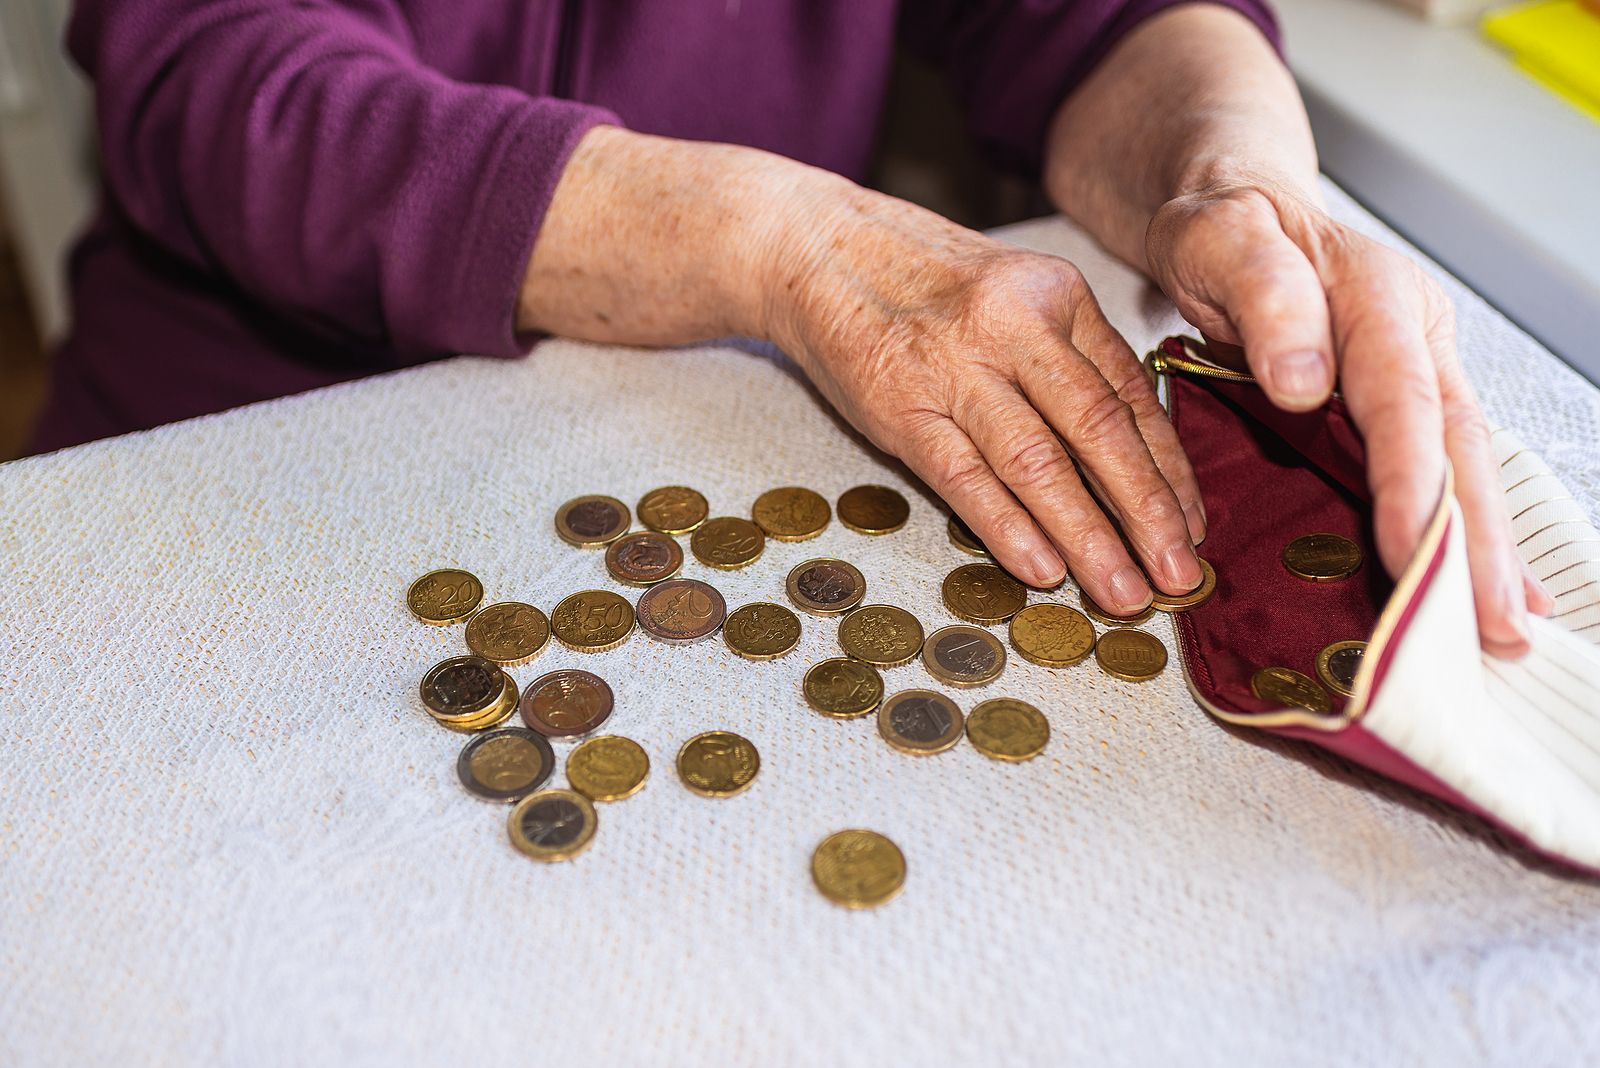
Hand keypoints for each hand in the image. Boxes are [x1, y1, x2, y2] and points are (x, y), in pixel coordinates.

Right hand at [760, 182, 1205, 611]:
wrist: (816, 248)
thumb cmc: (920, 281)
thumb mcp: (1014, 293)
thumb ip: (1068, 358)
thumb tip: (1128, 453)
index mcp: (1057, 296)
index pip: (1130, 394)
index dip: (1169, 469)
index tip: (1192, 526)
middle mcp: (1014, 326)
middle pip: (1098, 429)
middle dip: (1147, 512)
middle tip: (1178, 576)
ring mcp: (954, 366)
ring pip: (1038, 463)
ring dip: (1088, 537)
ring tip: (1121, 591)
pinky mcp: (900, 405)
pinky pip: (964, 477)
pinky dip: (1008, 528)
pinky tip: (1042, 569)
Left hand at [1145, 176, 1552, 655]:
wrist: (1234, 214)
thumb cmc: (1223, 229)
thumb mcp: (1220, 239)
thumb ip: (1264, 298)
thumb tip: (1303, 382)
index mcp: (1378, 297)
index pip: (1404, 400)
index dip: (1411, 480)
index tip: (1410, 549)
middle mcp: (1413, 340)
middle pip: (1457, 446)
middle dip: (1477, 540)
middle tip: (1495, 624)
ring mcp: (1416, 374)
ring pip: (1459, 468)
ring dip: (1481, 551)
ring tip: (1503, 629)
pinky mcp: (1398, 408)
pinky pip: (1435, 473)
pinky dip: (1458, 534)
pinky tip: (1478, 590)